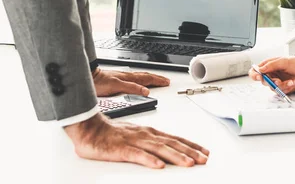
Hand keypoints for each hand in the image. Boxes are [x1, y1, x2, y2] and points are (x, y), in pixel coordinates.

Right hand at [64, 113, 208, 167]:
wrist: (89, 128)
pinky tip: (159, 166)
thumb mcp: (136, 138)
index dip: (192, 145)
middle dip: (190, 152)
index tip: (205, 151)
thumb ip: (151, 144)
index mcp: (150, 133)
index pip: (176, 139)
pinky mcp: (122, 149)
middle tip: (204, 159)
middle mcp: (146, 135)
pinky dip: (149, 160)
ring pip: (160, 149)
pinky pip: (137, 155)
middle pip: (172, 144)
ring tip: (189, 164)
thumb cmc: (111, 135)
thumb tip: (166, 154)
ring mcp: (135, 141)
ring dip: (176, 156)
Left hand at [92, 68, 169, 96]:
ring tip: (156, 79)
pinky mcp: (117, 80)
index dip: (158, 81)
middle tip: (165, 80)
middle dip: (157, 78)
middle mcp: (127, 76)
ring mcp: (123, 77)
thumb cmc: (99, 82)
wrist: (87, 78)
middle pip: (146, 76)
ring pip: (140, 76)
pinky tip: (139, 81)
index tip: (166, 82)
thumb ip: (132, 88)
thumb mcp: (116, 86)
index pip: (147, 79)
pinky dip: (141, 79)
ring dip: (150, 78)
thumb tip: (146, 91)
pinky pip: (134, 78)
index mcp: (129, 78)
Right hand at [248, 56, 294, 93]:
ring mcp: (276, 82)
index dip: (254, 75)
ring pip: (272, 88)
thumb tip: (260, 69)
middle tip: (277, 81)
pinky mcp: (282, 88)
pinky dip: (287, 87)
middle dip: (271, 82)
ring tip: (290, 81)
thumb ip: (271, 65)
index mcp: (268, 66)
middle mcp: (271, 74)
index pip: (255, 71)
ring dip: (281, 85)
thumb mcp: (283, 61)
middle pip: (263, 81)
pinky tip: (293, 82)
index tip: (259, 77)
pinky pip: (281, 91)